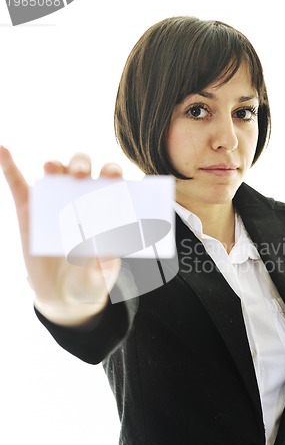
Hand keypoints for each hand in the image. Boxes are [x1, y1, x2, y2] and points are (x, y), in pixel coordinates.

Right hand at [0, 146, 122, 325]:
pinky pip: (16, 184)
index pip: (110, 182)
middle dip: (81, 165)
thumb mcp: (101, 277)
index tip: (113, 177)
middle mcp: (79, 198)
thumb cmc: (90, 280)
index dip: (112, 173)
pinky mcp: (28, 211)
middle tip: (80, 176)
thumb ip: (106, 267)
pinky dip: (8, 166)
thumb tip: (109, 253)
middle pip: (81, 170)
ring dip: (53, 165)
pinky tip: (2, 150)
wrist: (63, 295)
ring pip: (54, 174)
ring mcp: (53, 203)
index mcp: (103, 208)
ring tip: (51, 169)